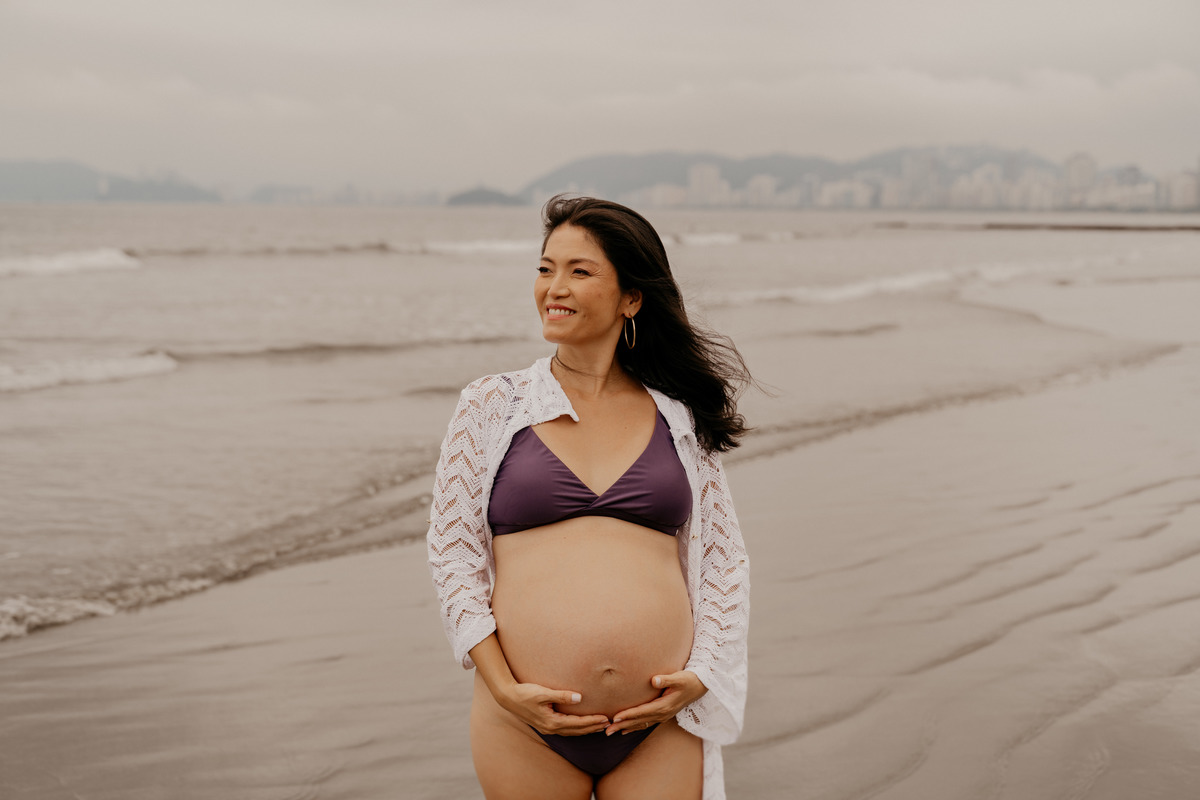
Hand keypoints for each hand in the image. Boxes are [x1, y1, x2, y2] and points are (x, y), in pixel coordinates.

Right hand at [496, 682, 610, 736]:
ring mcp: (548, 729)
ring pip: (572, 732)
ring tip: (599, 727)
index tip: (605, 718)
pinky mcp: (545, 725)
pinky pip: (566, 730)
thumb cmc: (525, 693)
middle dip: (593, 727)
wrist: (508, 698)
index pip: (578, 723)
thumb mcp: (543, 693)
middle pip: (577, 730)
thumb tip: (579, 698)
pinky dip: (576, 729)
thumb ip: (561, 695)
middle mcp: (551, 728)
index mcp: (552, 721)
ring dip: (586, 730)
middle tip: (609, 724)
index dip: (592, 721)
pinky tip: (581, 726)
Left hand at [605, 670, 707, 735]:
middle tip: (606, 731)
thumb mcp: (679, 678)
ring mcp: (662, 716)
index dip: (628, 715)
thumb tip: (654, 680)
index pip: (642, 712)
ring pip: (641, 724)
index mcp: (664, 706)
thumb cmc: (688, 680)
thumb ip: (666, 679)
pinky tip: (626, 730)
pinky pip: (646, 723)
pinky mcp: (662, 714)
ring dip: (626, 728)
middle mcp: (662, 714)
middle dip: (622, 726)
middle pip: (639, 721)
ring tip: (611, 732)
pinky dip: (635, 727)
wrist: (699, 686)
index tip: (615, 718)